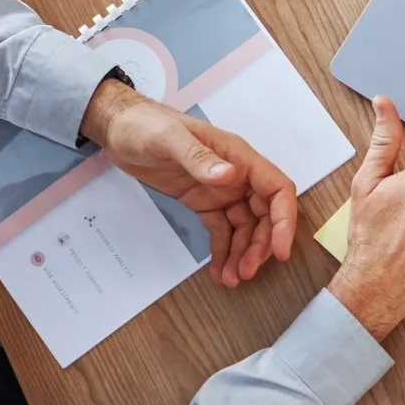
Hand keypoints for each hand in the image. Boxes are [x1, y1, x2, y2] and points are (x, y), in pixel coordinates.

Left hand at [81, 76, 296, 285]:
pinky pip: (221, 230)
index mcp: (239, 157)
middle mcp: (236, 175)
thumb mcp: (170, 138)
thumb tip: (229, 176)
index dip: (284, 221)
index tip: (281, 251)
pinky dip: (222, 251)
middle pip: (264, 216)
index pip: (277, 190)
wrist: (120, 129)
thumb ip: (199, 158)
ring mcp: (221, 190)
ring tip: (230, 279)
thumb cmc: (146, 125)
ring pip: (244, 228)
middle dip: (259, 246)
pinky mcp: (204, 202)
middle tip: (245, 272)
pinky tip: (219, 270)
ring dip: (241, 254)